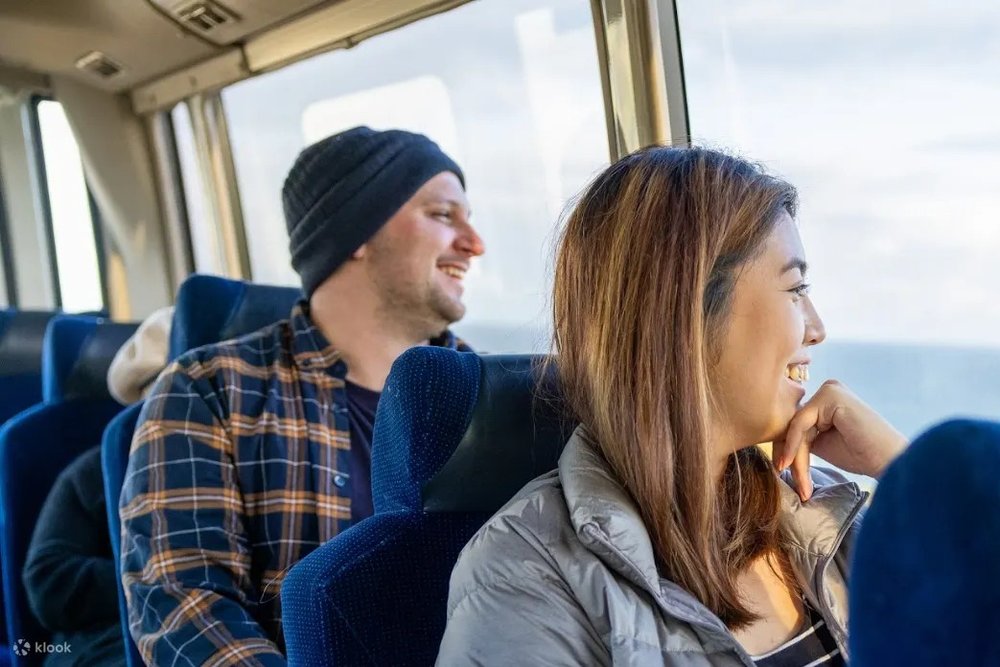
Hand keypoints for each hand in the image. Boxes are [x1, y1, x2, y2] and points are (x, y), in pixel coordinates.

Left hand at [772, 380, 906, 500]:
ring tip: (801, 484)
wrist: (891, 461)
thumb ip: (801, 435)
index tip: (782, 472)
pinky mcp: (831, 395)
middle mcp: (828, 389)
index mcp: (827, 399)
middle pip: (794, 423)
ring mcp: (830, 390)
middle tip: (788, 480)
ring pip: (796, 426)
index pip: (797, 423)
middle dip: (789, 454)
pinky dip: (795, 446)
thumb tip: (774, 438)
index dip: (787, 448)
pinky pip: (800, 423)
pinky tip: (791, 465)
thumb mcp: (821, 443)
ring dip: (795, 457)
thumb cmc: (862, 455)